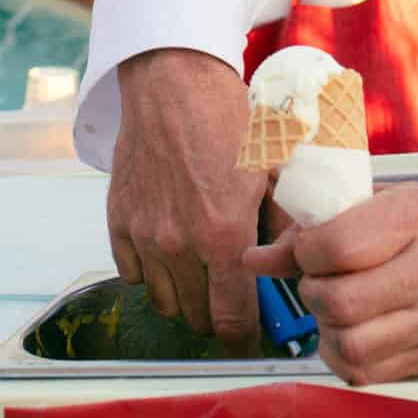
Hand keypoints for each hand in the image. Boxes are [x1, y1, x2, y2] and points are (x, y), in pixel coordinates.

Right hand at [107, 48, 265, 351]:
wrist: (174, 83)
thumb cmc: (229, 118)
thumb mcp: (276, 169)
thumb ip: (288, 224)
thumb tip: (299, 261)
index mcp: (222, 234)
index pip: (231, 320)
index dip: (246, 335)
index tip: (253, 330)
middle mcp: (178, 243)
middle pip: (197, 317)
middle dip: (218, 314)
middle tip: (232, 294)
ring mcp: (144, 234)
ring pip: (164, 302)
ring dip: (185, 296)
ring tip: (202, 273)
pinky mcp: (118, 220)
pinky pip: (132, 275)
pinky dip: (151, 272)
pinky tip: (170, 251)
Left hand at [242, 177, 417, 384]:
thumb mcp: (382, 200)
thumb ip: (316, 229)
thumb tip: (255, 260)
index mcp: (415, 218)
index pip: (335, 246)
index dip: (304, 251)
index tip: (309, 249)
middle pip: (338, 302)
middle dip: (312, 293)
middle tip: (320, 281)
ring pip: (350, 346)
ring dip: (325, 330)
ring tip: (334, 309)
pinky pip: (369, 373)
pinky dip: (345, 357)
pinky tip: (351, 333)